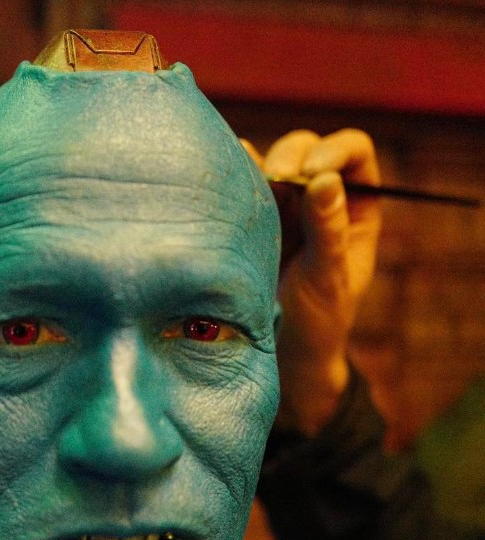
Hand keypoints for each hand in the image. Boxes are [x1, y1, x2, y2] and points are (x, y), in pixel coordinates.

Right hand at [242, 129, 381, 434]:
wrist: (279, 353)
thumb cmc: (316, 321)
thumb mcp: (328, 278)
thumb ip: (329, 230)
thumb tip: (324, 179)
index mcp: (354, 206)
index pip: (353, 154)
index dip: (334, 151)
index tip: (311, 175)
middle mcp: (318, 198)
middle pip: (307, 149)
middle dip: (291, 158)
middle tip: (278, 181)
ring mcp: (279, 206)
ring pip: (268, 161)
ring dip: (257, 167)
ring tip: (248, 187)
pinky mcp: (248, 218)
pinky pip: (239, 184)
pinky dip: (231, 178)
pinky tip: (223, 184)